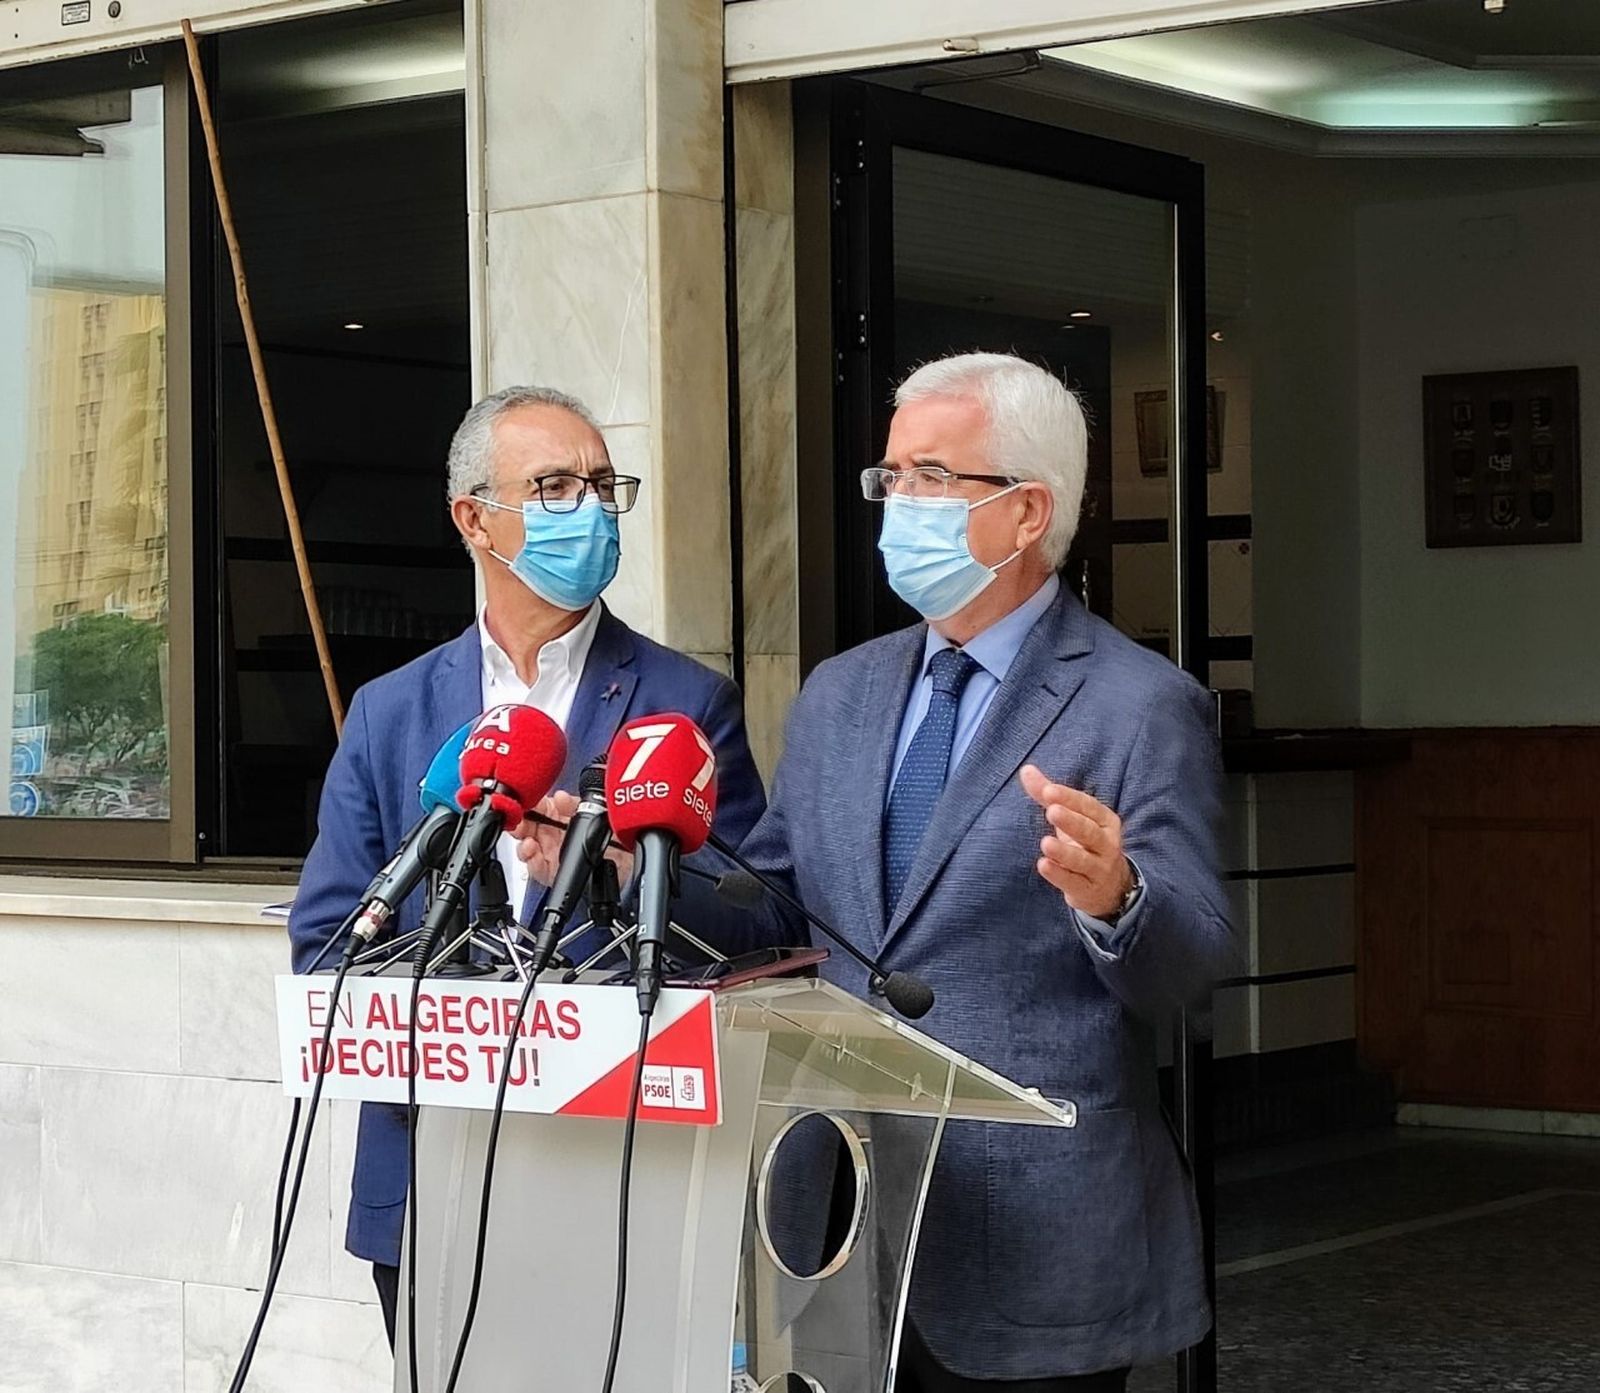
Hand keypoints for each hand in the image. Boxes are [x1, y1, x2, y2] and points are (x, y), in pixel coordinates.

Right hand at [513, 791, 635, 887]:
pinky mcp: (554, 872)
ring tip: (528, 842)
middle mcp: (550, 834)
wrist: (628, 858)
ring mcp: (551, 854)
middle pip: (525, 830)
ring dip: (523, 846)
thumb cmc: (610, 831)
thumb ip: (573, 805)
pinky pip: (537, 869)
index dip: (525, 806)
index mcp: (556, 815)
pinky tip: (534, 855)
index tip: (521, 804)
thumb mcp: (591, 809)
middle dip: (518, 827)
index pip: (534, 808)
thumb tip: (559, 797)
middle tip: (518, 825)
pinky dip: (532, 863)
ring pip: (527, 850)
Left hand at [1020, 764, 1132, 920]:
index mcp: (1105, 821)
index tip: (1049, 790)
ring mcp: (1100, 868)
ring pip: (1083, 860)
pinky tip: (1044, 866)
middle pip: (1090, 832)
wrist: (1110, 888)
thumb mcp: (1071, 817)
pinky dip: (1060, 875)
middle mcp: (1107, 843)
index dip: (1069, 798)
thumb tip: (1026, 769)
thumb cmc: (1084, 844)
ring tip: (1046, 843)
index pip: (1088, 806)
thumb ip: (1048, 794)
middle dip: (1071, 821)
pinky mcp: (1089, 890)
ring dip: (1065, 852)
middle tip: (1051, 810)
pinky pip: (1075, 882)